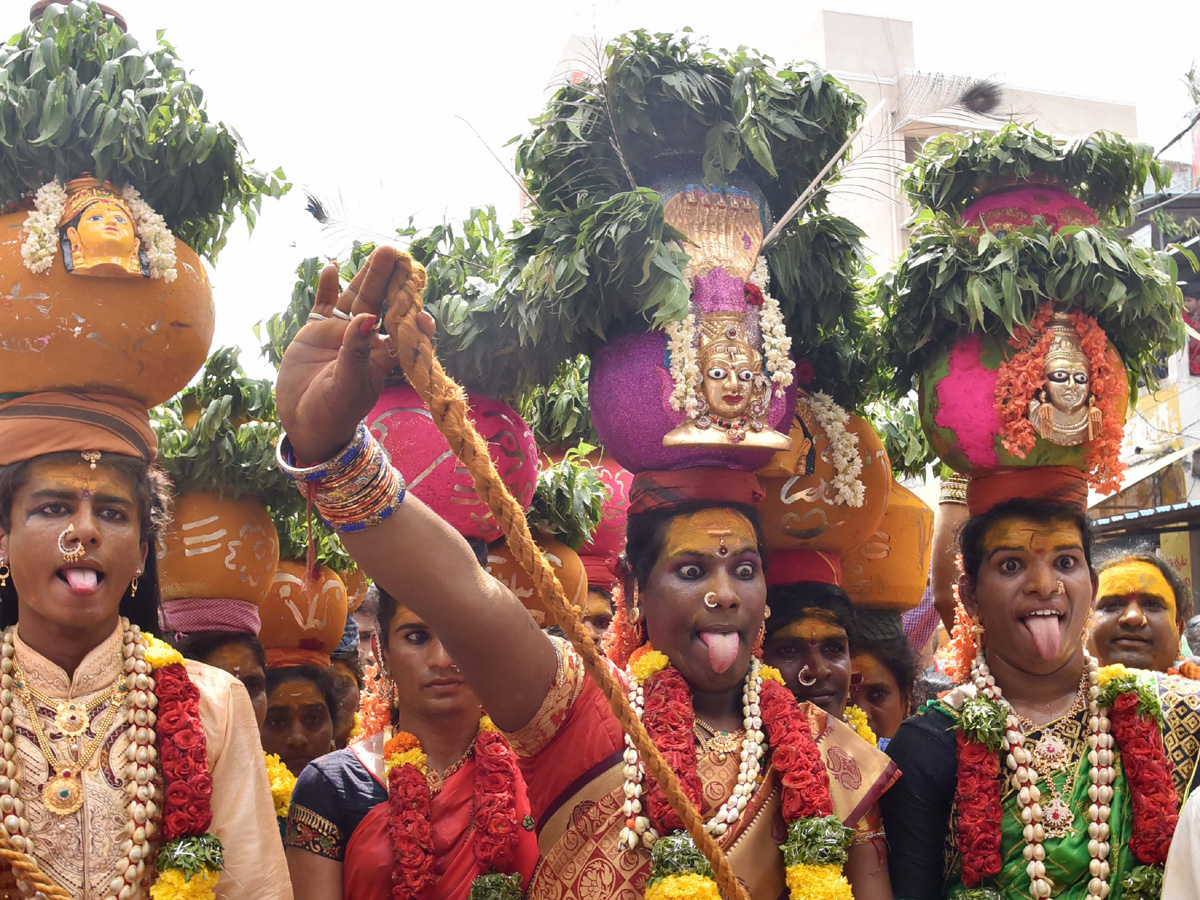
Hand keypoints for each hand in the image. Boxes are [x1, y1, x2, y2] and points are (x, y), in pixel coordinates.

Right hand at [275, 246, 433, 463]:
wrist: (305, 422)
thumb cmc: (334, 412)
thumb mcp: (347, 384)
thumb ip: (356, 352)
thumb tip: (368, 317)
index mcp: (380, 356)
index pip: (402, 332)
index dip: (413, 319)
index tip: (422, 312)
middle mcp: (364, 339)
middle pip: (379, 303)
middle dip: (387, 280)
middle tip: (395, 253)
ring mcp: (340, 332)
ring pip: (354, 298)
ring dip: (365, 276)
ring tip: (377, 253)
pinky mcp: (316, 330)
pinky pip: (323, 304)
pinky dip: (326, 286)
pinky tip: (332, 267)